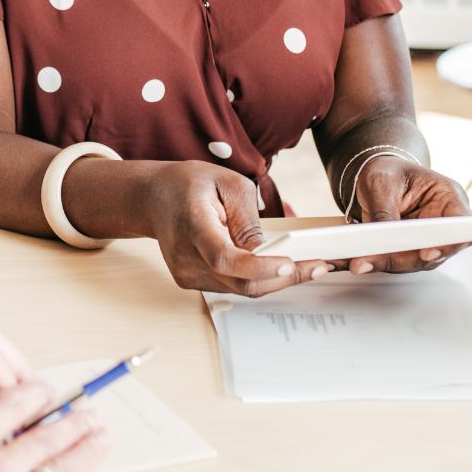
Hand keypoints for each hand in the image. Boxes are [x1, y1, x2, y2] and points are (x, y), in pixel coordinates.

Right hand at [138, 161, 331, 295]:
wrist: (153, 198)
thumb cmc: (187, 185)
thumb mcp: (226, 182)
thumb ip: (249, 218)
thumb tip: (271, 249)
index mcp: (193, 226)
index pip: (224, 258)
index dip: (259, 266)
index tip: (290, 263)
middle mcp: (186, 257)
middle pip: (241, 282)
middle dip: (285, 278)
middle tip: (319, 267)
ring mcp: (187, 274)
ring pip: (241, 289)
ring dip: (276, 280)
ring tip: (306, 264)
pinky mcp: (192, 281)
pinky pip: (232, 286)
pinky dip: (258, 278)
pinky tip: (276, 265)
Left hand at [343, 157, 471, 274]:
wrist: (376, 176)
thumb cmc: (388, 172)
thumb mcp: (382, 183)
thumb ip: (385, 211)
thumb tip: (382, 238)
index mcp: (448, 198)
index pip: (460, 225)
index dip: (448, 243)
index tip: (426, 252)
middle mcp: (441, 223)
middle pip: (432, 252)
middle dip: (399, 260)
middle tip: (369, 261)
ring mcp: (425, 241)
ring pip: (410, 262)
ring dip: (380, 264)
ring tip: (353, 261)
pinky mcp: (406, 251)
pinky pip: (390, 261)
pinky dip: (368, 261)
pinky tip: (346, 262)